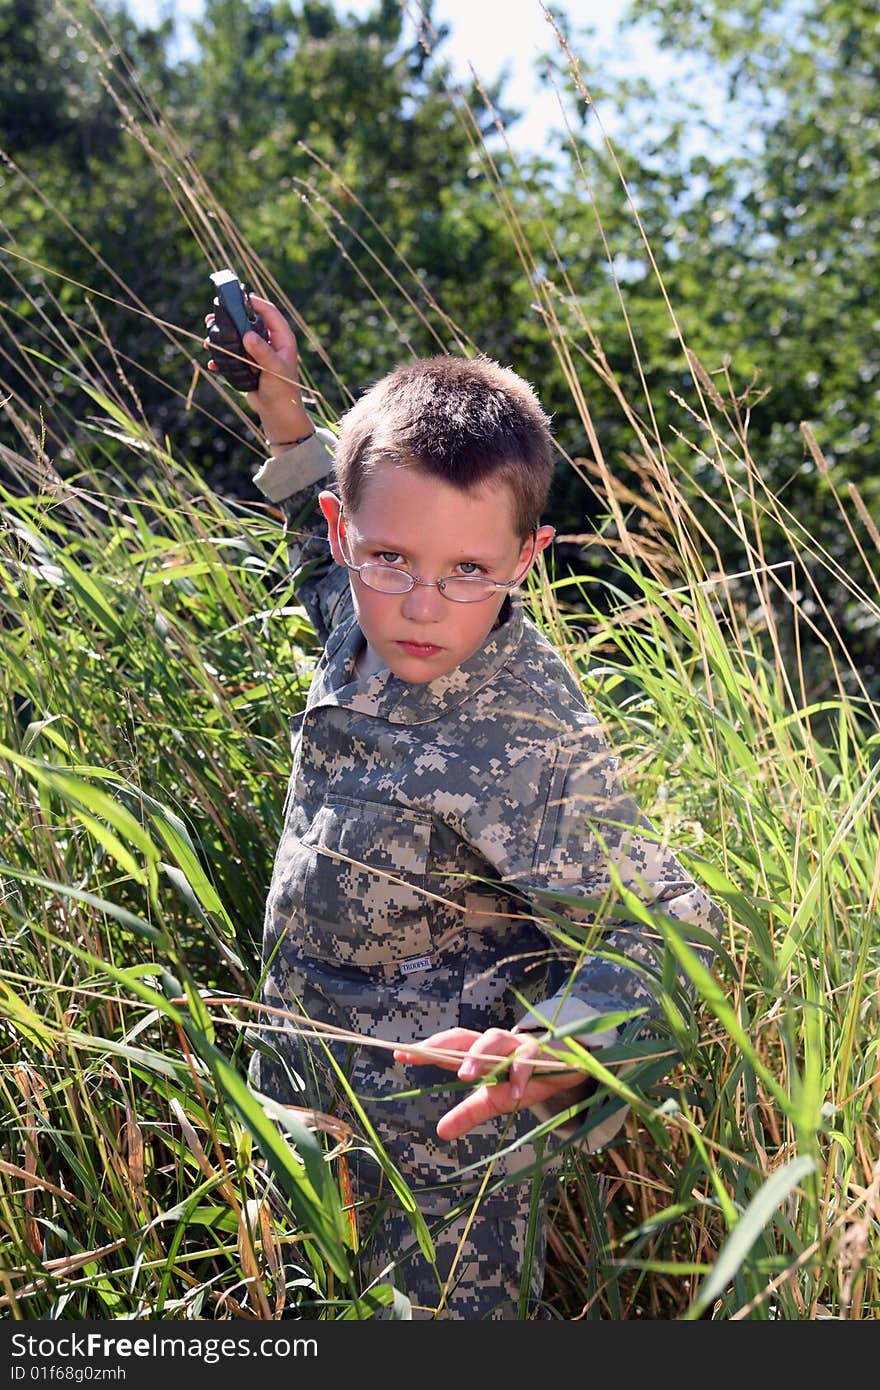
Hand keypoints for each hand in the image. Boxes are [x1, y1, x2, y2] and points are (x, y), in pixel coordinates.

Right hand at [204, 295, 311, 445]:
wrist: (277, 413)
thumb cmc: (282, 391)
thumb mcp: (274, 369)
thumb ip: (262, 352)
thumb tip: (248, 335)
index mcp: (282, 339)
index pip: (269, 312)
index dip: (255, 302)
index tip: (239, 296)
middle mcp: (270, 342)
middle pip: (249, 322)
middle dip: (231, 318)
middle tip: (214, 315)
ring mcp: (258, 353)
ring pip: (238, 338)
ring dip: (222, 337)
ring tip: (208, 338)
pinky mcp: (249, 365)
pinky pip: (233, 356)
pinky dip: (222, 358)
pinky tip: (212, 361)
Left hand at [393, 1027, 590, 1141]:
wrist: (568, 1070)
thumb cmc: (526, 1081)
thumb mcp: (494, 1101)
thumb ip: (468, 1114)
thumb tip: (440, 1132)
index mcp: (480, 1054)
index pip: (449, 1047)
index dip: (426, 1049)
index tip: (400, 1054)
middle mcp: (495, 1044)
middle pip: (465, 1036)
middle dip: (443, 1044)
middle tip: (422, 1056)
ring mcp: (517, 1044)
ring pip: (494, 1040)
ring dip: (478, 1055)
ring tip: (464, 1076)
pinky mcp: (541, 1052)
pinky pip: (527, 1060)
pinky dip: (520, 1076)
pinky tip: (515, 1095)